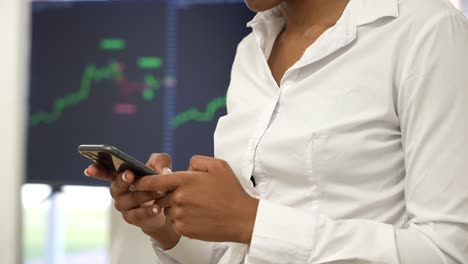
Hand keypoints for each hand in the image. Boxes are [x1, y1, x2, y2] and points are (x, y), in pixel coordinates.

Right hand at [84, 153, 180, 249]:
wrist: (166, 205)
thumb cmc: (158, 182)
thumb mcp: (161, 166)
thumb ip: (161, 162)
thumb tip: (164, 172)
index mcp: (120, 176)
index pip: (105, 172)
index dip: (96, 171)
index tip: (89, 169)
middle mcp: (118, 192)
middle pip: (116, 186)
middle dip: (122, 180)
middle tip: (130, 174)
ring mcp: (123, 206)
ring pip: (130, 200)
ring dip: (144, 195)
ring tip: (159, 191)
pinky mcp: (132, 218)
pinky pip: (138, 215)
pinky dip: (149, 211)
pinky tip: (157, 207)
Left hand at [133, 155, 258, 243]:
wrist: (241, 219)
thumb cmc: (231, 192)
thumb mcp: (218, 166)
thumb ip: (197, 161)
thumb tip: (186, 166)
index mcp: (185, 180)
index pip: (155, 180)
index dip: (142, 180)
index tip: (135, 181)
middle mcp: (179, 198)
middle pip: (161, 196)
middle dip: (169, 194)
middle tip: (190, 196)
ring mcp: (180, 215)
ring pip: (168, 209)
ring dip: (176, 207)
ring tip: (197, 207)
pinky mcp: (183, 229)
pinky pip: (175, 222)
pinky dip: (183, 219)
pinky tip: (199, 216)